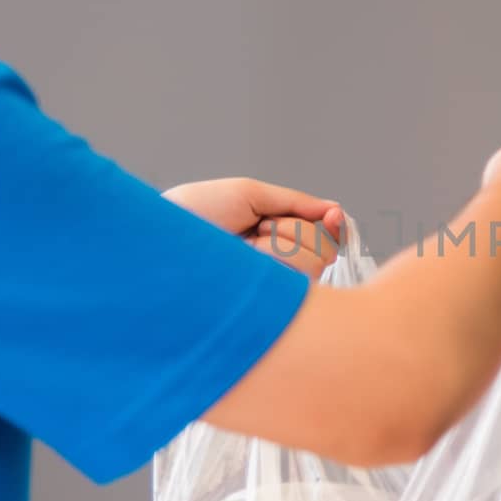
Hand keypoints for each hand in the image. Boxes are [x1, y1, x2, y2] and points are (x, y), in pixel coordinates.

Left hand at [164, 177, 344, 279]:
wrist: (164, 242)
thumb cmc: (195, 215)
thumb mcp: (249, 195)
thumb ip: (296, 202)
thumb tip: (334, 208)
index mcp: (277, 238)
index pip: (326, 237)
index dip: (335, 226)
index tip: (333, 216)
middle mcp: (280, 266)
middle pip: (326, 248)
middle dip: (294, 229)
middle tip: (256, 228)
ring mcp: (274, 288)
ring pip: (316, 263)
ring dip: (282, 243)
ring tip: (247, 245)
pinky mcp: (268, 306)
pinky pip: (298, 277)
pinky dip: (275, 257)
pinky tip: (248, 260)